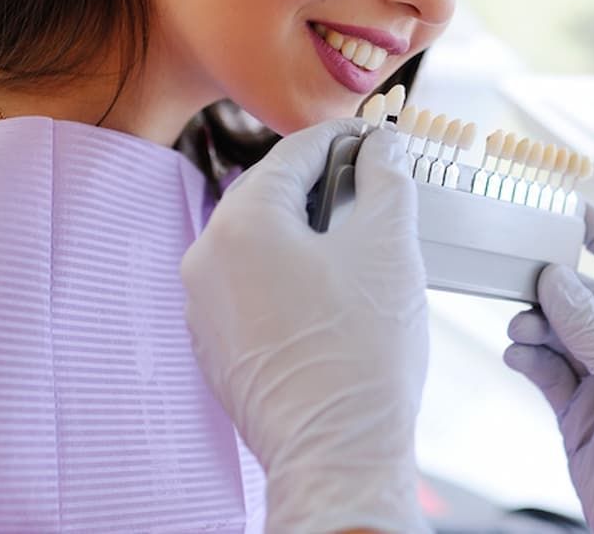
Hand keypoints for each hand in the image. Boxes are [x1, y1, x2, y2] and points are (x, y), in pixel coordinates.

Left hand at [181, 119, 428, 533]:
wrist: (337, 453)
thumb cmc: (362, 355)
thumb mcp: (390, 245)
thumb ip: (387, 179)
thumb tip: (383, 149)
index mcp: (241, 223)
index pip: (295, 152)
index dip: (344, 139)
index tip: (376, 141)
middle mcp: (206, 259)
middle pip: (270, 194)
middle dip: (323, 186)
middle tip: (372, 191)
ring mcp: (204, 307)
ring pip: (258, 242)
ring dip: (305, 233)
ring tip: (358, 248)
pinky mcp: (214, 346)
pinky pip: (250, 287)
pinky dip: (287, 276)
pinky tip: (331, 297)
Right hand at [504, 205, 593, 533]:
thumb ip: (591, 327)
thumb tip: (553, 279)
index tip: (571, 210)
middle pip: (589, 300)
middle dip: (556, 291)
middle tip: (523, 278)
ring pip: (562, 335)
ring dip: (537, 325)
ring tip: (519, 327)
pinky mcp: (580, 413)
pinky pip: (547, 371)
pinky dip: (529, 358)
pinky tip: (517, 353)